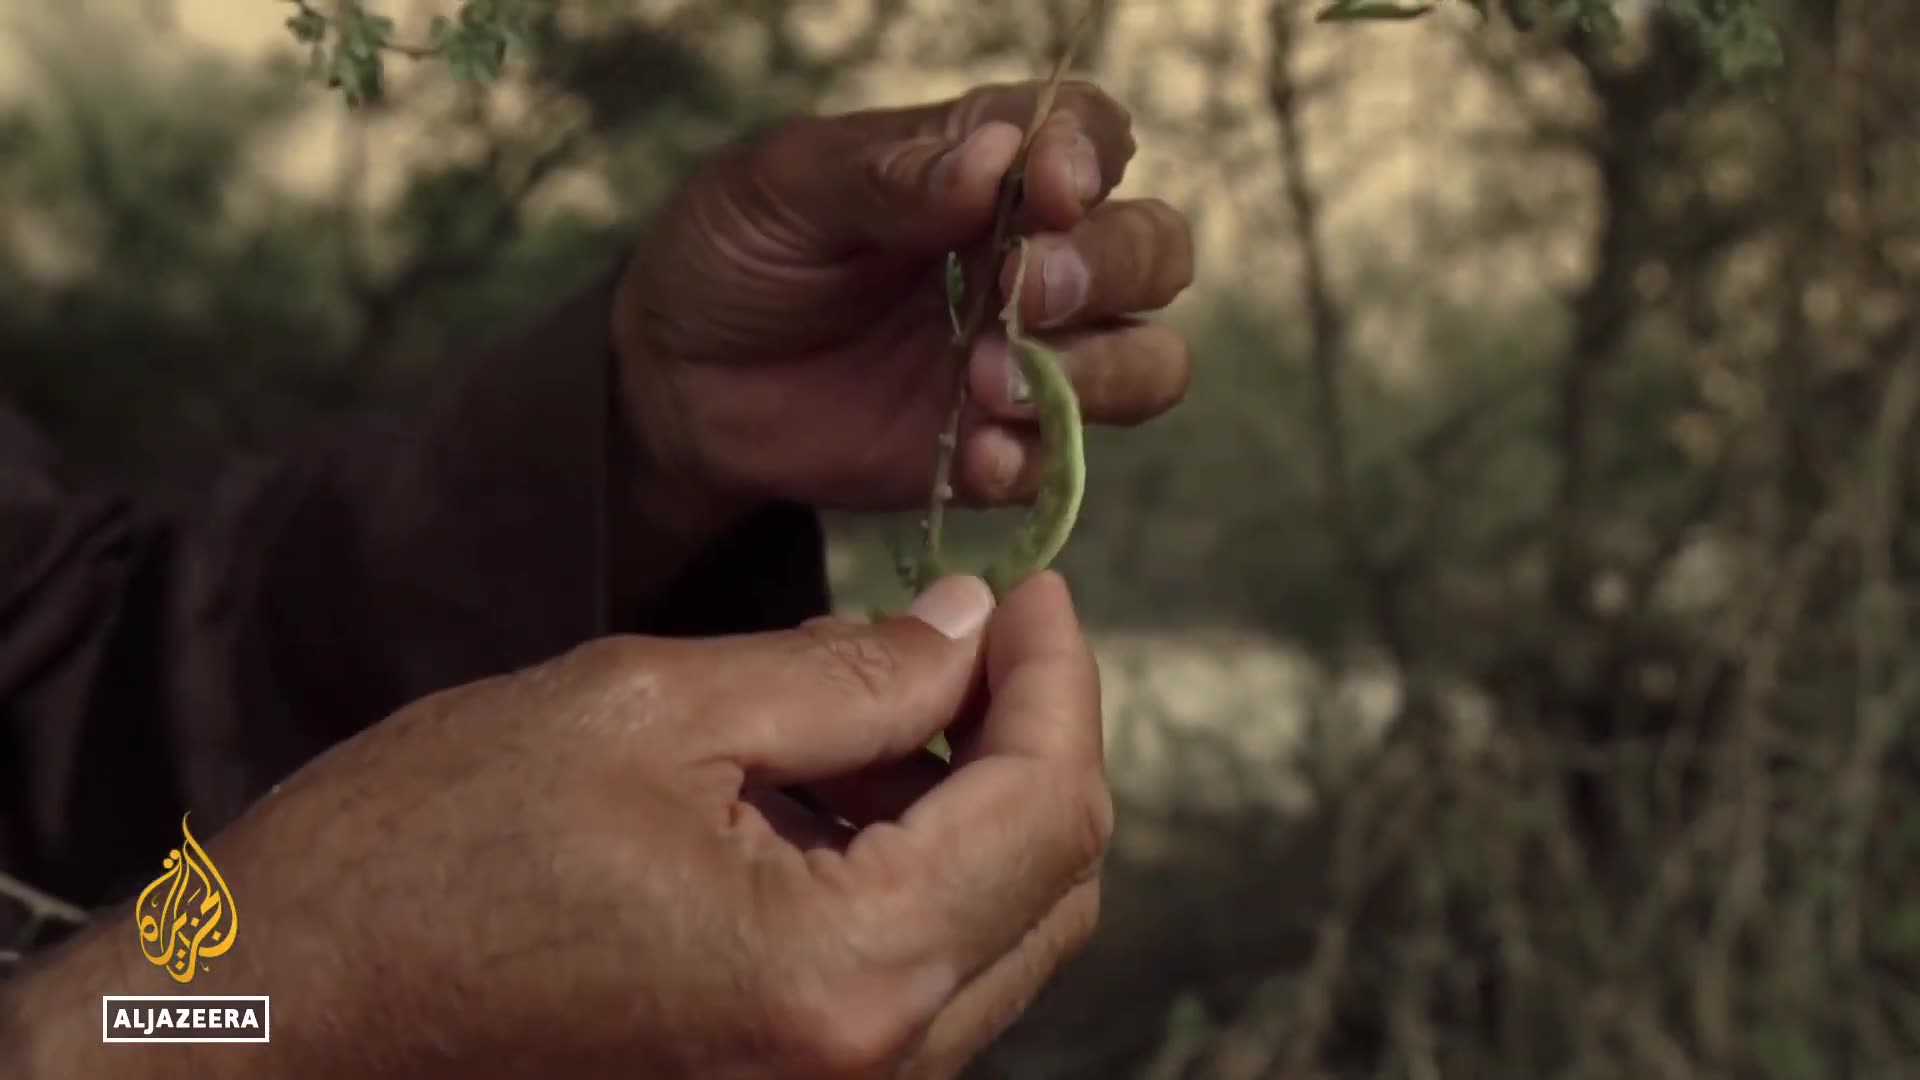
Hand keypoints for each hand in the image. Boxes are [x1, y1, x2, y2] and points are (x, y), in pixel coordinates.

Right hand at [2, 574, 1108, 1079]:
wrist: (273, 1023)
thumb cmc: (419, 858)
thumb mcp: (644, 709)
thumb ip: (845, 671)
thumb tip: (969, 628)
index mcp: (843, 973)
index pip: (1049, 807)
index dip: (1059, 676)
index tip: (1032, 589)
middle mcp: (866, 1070)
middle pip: (1049, 885)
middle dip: (1032, 737)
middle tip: (973, 629)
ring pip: (994, 938)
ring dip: (968, 805)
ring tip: (876, 695)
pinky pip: (912, 983)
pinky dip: (908, 876)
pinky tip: (829, 789)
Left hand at [613, 80, 1195, 512]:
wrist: (681, 383)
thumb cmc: (735, 254)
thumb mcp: (782, 189)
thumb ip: (885, 172)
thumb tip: (991, 157)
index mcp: (988, 166)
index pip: (1091, 137)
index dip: (1091, 157)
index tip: (1047, 187)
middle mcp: (1032, 255)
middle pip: (1152, 250)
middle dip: (1108, 269)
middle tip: (1023, 292)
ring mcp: (1028, 356)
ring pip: (1149, 359)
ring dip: (1095, 373)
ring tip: (990, 385)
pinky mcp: (1003, 446)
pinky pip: (1067, 462)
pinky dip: (1035, 460)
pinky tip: (974, 458)